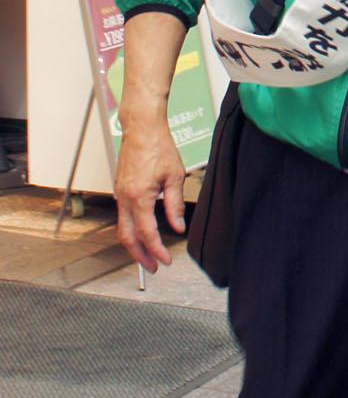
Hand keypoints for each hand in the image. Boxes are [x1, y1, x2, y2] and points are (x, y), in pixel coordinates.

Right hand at [114, 113, 186, 271]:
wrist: (142, 129)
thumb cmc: (158, 147)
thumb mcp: (174, 177)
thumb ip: (175, 205)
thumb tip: (177, 226)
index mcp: (138, 197)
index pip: (146, 233)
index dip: (156, 250)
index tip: (166, 261)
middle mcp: (124, 198)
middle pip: (127, 237)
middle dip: (139, 256)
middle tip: (154, 267)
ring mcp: (119, 194)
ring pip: (123, 228)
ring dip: (134, 244)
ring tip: (149, 254)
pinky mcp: (120, 190)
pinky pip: (123, 216)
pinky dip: (131, 229)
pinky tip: (143, 233)